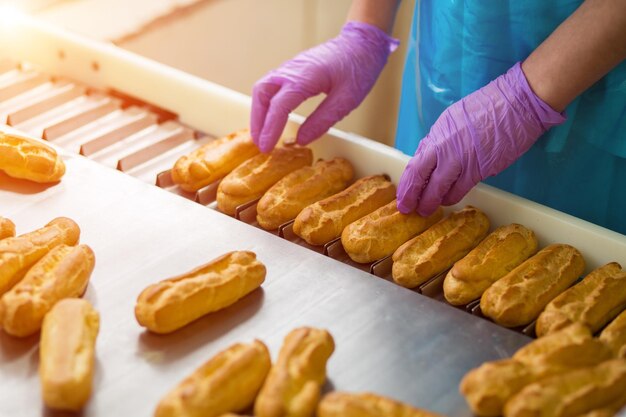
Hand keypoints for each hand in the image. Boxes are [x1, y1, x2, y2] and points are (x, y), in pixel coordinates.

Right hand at [251, 21, 397, 151]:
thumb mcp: (346, 100)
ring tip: (262, 134)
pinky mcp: (293, 70)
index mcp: (305, 77)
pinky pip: (271, 86)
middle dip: (257, 120)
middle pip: (262, 94)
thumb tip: (301, 140)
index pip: (279, 106)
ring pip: (263, 89)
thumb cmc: (358, 68)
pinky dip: (266, 103)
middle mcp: (292, 70)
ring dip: (259, 112)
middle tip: (260, 143)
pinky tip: (271, 117)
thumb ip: (322, 121)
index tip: (266, 147)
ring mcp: (290, 68)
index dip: (270, 129)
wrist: (361, 43)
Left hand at [396, 62, 565, 216]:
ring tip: (426, 210)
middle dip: (411, 195)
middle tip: (406, 208)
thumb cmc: (491, 106)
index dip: (407, 181)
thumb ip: (442, 139)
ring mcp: (460, 159)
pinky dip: (450, 197)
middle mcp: (444, 146)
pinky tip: (447, 202)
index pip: (415, 162)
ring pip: (437, 188)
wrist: (518, 103)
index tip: (403, 193)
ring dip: (430, 201)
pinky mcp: (478, 169)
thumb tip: (431, 156)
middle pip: (419, 176)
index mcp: (438, 133)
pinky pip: (459, 189)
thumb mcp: (456, 118)